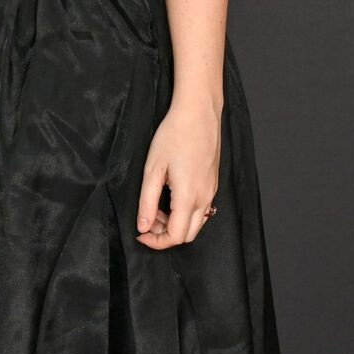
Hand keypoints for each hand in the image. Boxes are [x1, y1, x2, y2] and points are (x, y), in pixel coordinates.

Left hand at [135, 96, 220, 250]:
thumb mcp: (153, 168)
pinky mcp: (213, 183)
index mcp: (188, 197)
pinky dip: (185, 212)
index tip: (140, 233)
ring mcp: (212, 191)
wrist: (198, 112)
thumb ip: (147, 201)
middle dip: (165, 234)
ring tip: (157, 205)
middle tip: (147, 219)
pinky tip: (171, 195)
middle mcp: (205, 198)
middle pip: (188, 235)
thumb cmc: (174, 135)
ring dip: (176, 223)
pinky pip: (202, 209)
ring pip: (196, 223)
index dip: (156, 241)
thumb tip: (143, 226)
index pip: (176, 237)